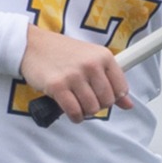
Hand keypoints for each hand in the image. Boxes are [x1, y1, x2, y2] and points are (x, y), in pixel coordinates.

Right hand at [19, 24, 133, 123]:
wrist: (33, 45)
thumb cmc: (63, 52)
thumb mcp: (91, 59)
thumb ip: (111, 80)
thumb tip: (128, 105)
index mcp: (103, 56)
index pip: (121, 89)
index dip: (113, 97)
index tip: (102, 95)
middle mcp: (91, 65)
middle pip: (107, 101)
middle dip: (98, 105)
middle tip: (87, 99)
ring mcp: (74, 76)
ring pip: (92, 109)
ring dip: (85, 111)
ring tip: (77, 103)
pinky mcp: (58, 86)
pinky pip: (74, 112)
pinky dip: (75, 117)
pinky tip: (71, 111)